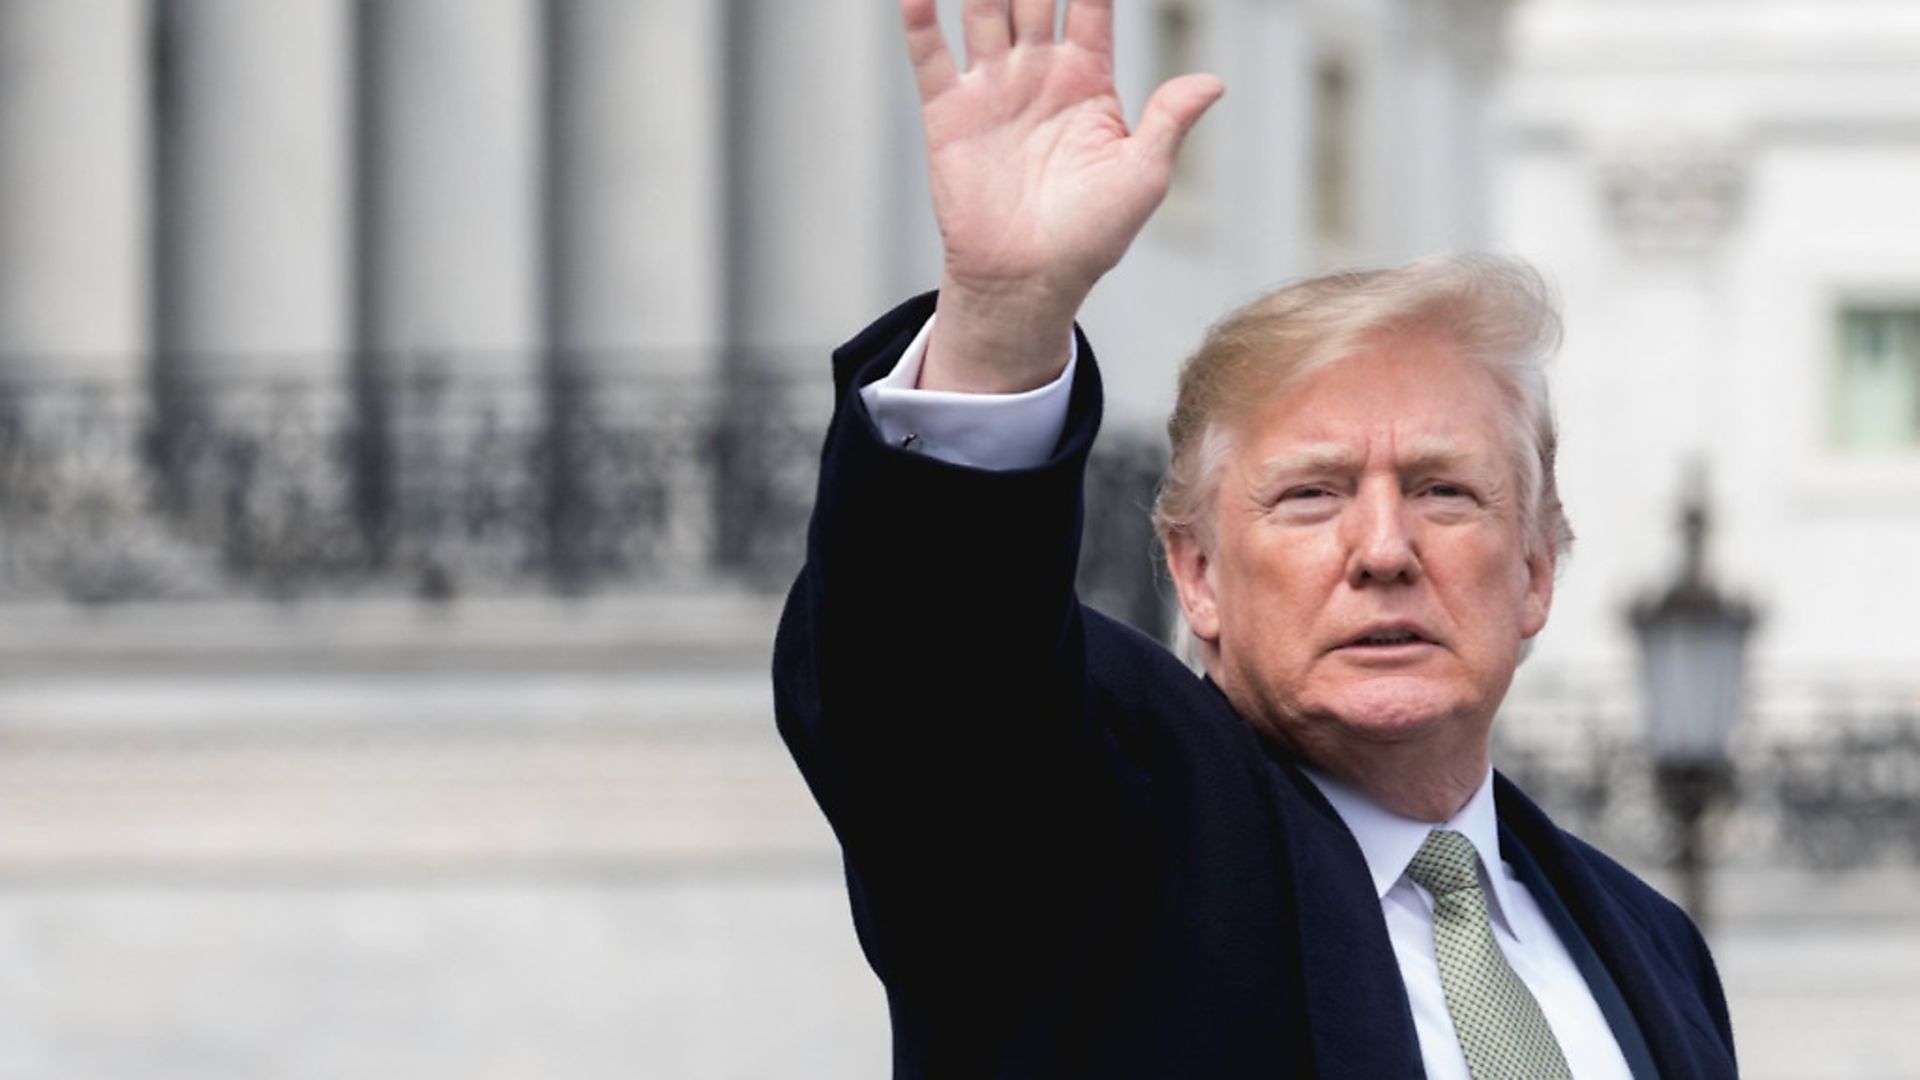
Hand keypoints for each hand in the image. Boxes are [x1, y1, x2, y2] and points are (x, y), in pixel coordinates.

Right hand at [903, 0, 1222, 392]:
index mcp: (1087, 79)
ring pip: (984, 10)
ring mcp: (991, 88)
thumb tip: (1214, 81)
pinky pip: (931, 55)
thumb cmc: (1092, 236)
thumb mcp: (1143, 177)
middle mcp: (1037, 73)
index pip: (1092, 2)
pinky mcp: (949, 113)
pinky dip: (921, 19)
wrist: (1028, 280)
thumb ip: (1170, 121)